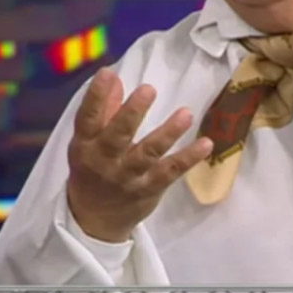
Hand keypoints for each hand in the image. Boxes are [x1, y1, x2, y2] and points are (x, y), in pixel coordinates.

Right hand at [66, 68, 212, 241]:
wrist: (95, 220)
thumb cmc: (92, 169)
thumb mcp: (88, 142)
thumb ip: (104, 110)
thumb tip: (115, 77)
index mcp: (85, 145)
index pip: (88, 119)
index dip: (96, 96)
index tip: (108, 73)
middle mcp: (104, 161)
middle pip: (118, 135)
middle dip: (132, 113)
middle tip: (148, 89)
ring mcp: (128, 177)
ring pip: (148, 153)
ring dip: (168, 133)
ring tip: (186, 114)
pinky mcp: (150, 189)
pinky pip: (171, 172)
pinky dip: (189, 158)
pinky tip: (206, 143)